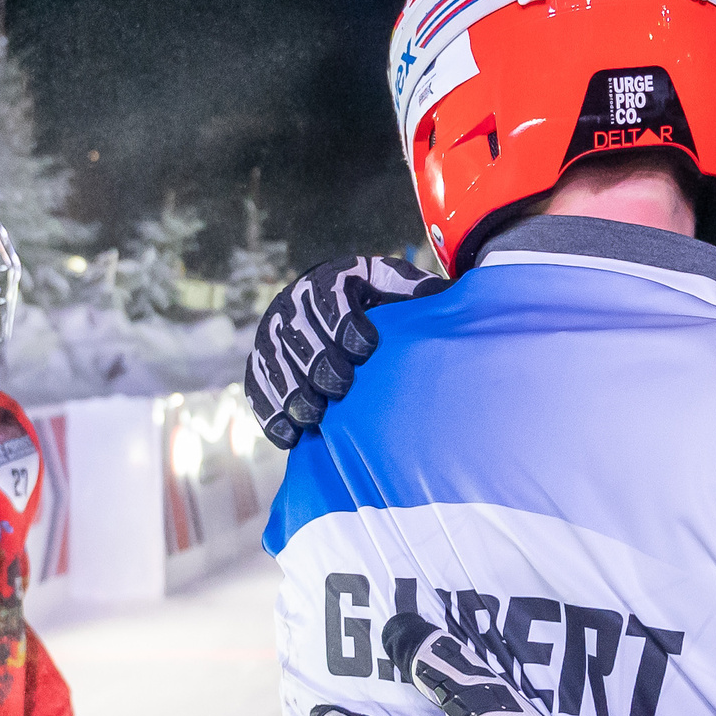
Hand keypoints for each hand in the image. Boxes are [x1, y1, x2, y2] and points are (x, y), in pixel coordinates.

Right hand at [246, 256, 448, 448]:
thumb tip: (459, 296)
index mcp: (333, 279)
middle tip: (341, 389)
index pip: (331, 299)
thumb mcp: (405, 292)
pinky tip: (290, 436)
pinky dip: (271, 414)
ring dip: (292, 393)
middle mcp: (295, 302)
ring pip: (273, 364)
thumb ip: (424, 295)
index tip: (365, 351)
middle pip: (299, 336)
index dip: (344, 326)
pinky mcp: (259, 364)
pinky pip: (257, 389)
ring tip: (316, 417)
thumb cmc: (384, 307)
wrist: (342, 313)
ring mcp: (272, 334)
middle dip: (319, 365)